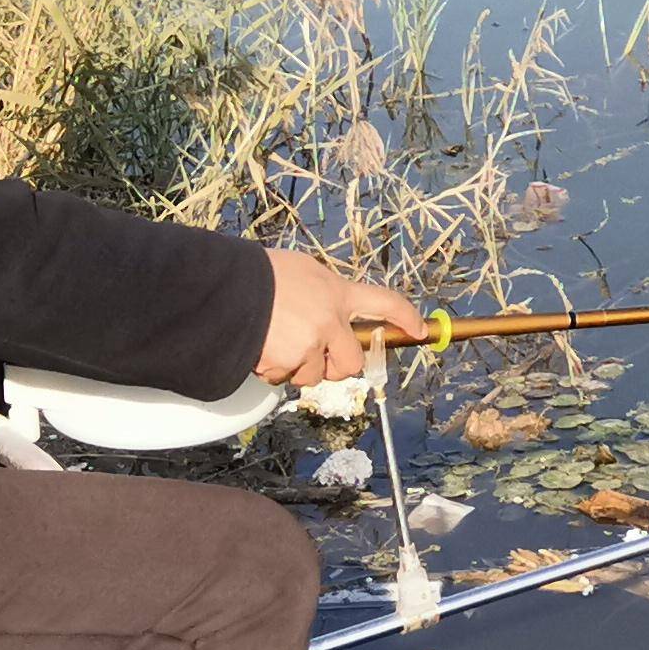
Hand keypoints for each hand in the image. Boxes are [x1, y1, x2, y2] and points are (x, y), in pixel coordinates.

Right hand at [258, 248, 425, 388]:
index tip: (420, 329)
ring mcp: (309, 345)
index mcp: (337, 292)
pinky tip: (261, 347)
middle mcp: (330, 322)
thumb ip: (325, 294)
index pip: (384, 302)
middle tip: (318, 357)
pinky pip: (284, 378)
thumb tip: (330, 312)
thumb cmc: (262, 273)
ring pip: (314, 375)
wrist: (228, 288)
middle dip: (337, 365)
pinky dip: (273, 370)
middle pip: (351, 362)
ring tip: (276, 342)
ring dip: (298, 367)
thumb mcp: (305, 271)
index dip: (405, 317)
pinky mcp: (286, 363)